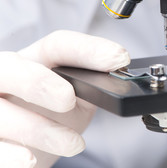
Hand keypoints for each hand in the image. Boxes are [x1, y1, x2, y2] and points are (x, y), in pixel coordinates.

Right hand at [0, 30, 129, 167]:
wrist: (27, 149)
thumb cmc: (51, 118)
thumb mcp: (75, 101)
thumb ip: (90, 89)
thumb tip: (119, 83)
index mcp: (34, 62)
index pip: (56, 45)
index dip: (88, 49)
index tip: (119, 58)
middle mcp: (6, 78)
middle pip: (10, 66)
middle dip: (39, 82)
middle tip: (68, 99)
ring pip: (1, 112)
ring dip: (39, 129)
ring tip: (72, 144)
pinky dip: (11, 155)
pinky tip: (28, 160)